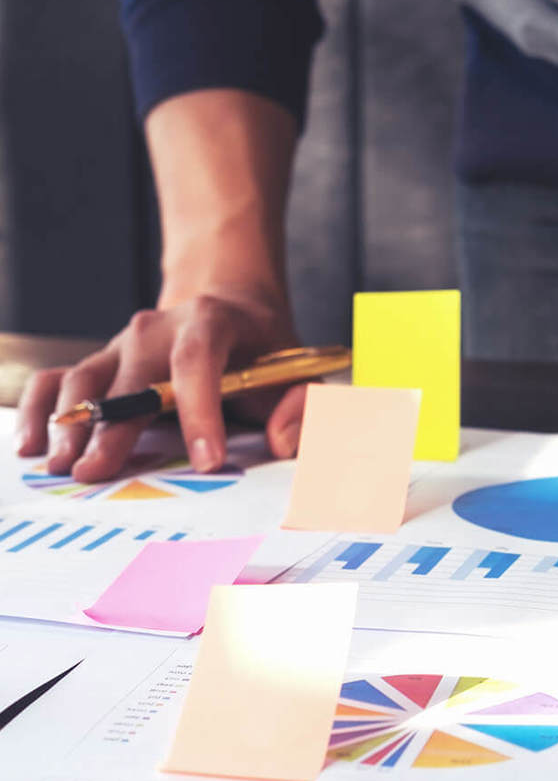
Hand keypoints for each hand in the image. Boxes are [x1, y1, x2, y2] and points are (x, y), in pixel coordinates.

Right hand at [16, 287, 306, 480]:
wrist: (228, 307)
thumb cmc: (263, 352)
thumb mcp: (297, 371)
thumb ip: (302, 406)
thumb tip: (280, 441)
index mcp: (211, 321)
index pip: (199, 360)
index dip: (202, 410)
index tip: (208, 459)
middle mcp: (157, 328)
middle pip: (132, 377)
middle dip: (115, 427)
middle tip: (98, 472)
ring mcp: (122, 345)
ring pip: (86, 378)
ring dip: (71, 423)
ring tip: (63, 466)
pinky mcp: (102, 362)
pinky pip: (60, 380)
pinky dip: (40, 409)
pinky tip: (32, 445)